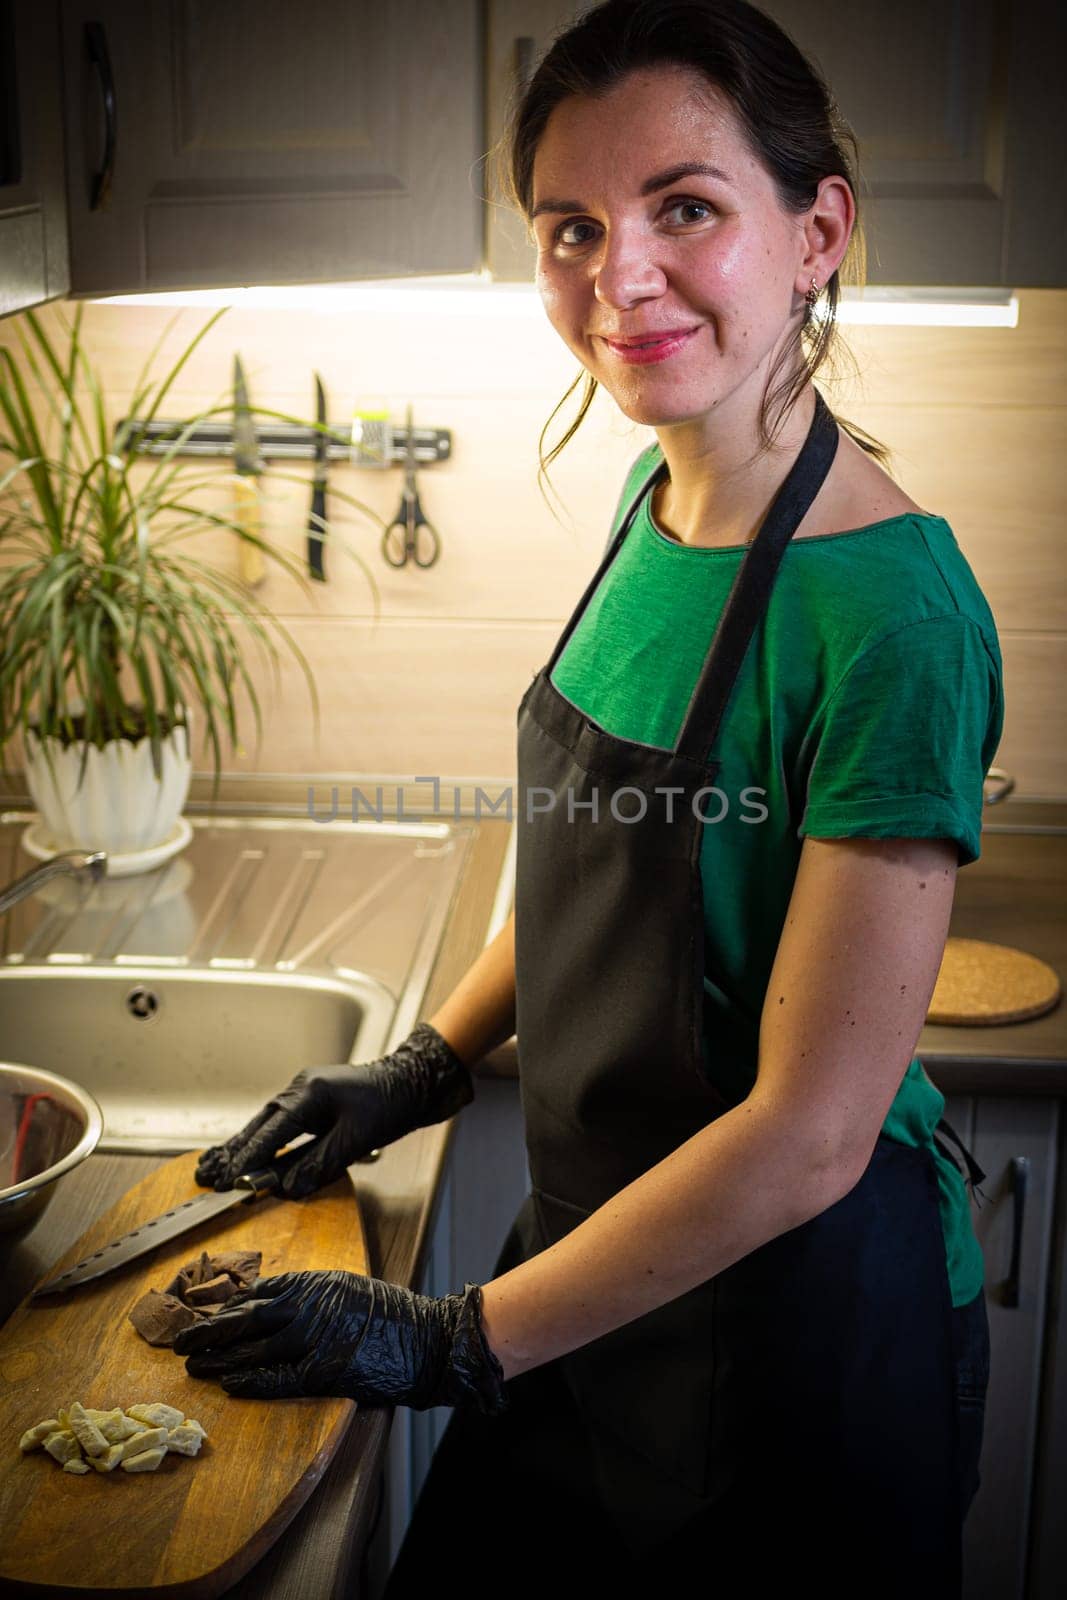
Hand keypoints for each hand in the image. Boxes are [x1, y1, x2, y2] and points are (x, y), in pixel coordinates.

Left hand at [173, 1269, 508, 1414]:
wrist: (426, 1340)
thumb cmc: (386, 1314)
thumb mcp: (342, 1286)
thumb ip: (303, 1291)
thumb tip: (260, 1297)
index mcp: (311, 1283)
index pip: (254, 1296)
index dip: (223, 1309)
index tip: (200, 1316)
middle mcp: (307, 1306)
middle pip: (244, 1320)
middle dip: (207, 1332)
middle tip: (180, 1342)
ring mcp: (313, 1339)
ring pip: (252, 1349)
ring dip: (218, 1359)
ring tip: (193, 1366)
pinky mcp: (322, 1371)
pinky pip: (276, 1378)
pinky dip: (248, 1380)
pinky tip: (227, 1383)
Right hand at [195, 1022, 473, 1198]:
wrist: (415, 1081)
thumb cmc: (390, 1104)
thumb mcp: (355, 1141)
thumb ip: (318, 1165)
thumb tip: (287, 1188)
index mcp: (309, 1093)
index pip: (271, 1132)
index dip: (249, 1159)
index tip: (231, 1180)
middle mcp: (301, 1088)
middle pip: (260, 1124)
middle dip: (236, 1152)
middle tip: (212, 1178)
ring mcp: (306, 1091)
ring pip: (267, 1122)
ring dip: (246, 1146)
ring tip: (220, 1168)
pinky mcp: (313, 1099)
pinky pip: (280, 1122)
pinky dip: (264, 1139)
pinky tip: (253, 1153)